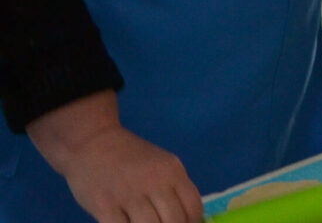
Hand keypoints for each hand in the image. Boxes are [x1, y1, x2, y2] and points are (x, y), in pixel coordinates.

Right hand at [27, 91, 201, 222]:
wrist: (92, 142)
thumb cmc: (130, 157)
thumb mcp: (161, 164)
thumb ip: (173, 188)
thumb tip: (187, 218)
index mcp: (172, 171)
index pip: (193, 207)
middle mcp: (154, 182)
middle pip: (174, 221)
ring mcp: (129, 195)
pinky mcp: (104, 206)